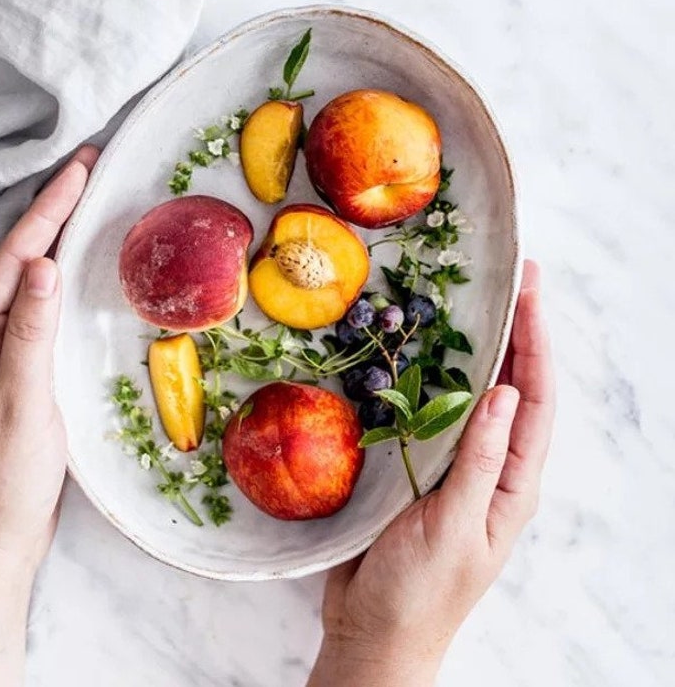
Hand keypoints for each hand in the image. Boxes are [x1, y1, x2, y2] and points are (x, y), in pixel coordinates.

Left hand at [0, 145, 97, 573]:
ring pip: (26, 278)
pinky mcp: (14, 367)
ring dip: (54, 234)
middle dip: (51, 208)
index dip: (49, 208)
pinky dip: (57, 274)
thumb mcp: (22, 405)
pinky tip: (73, 266)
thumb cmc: (3, 480)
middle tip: (88, 166)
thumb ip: (31, 334)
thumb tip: (44, 265)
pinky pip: (36, 305)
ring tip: (84, 200)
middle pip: (18, 257)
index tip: (82, 167)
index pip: (17, 257)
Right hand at [308, 260, 554, 686]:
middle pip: (513, 390)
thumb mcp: (454, 527)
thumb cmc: (419, 592)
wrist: (373, 632)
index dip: (536, 344)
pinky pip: (432, 414)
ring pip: (473, 397)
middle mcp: (490, 468)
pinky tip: (422, 355)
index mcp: (511, 484)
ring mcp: (455, 466)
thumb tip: (505, 394)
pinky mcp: (419, 468)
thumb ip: (479, 461)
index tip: (530, 293)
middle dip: (518, 334)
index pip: (536, 402)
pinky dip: (433, 380)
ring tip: (477, 303)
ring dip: (478, 351)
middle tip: (513, 280)